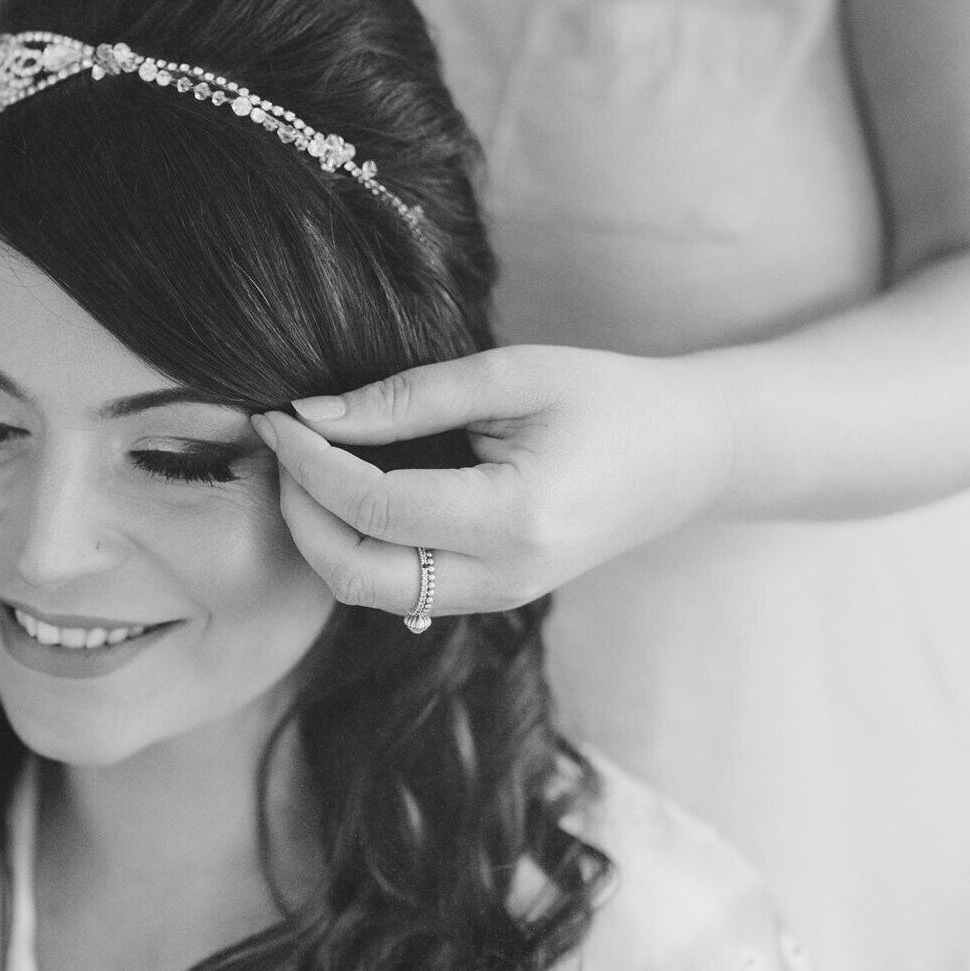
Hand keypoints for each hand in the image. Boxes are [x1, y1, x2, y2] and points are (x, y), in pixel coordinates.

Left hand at [252, 344, 740, 615]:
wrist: (690, 454)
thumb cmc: (610, 396)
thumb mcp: (512, 374)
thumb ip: (408, 397)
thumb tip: (312, 414)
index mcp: (515, 518)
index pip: (373, 508)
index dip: (311, 465)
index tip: (279, 416)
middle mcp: (503, 576)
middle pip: (353, 573)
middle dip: (299, 512)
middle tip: (282, 445)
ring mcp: (498, 597)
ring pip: (367, 592)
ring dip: (319, 534)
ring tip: (306, 464)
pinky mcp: (492, 596)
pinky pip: (397, 587)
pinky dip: (354, 545)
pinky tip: (345, 490)